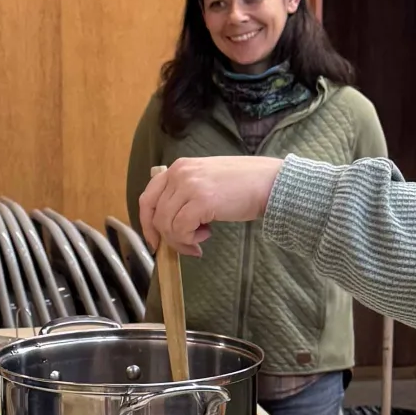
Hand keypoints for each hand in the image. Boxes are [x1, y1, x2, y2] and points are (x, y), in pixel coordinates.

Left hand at [138, 156, 283, 254]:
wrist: (269, 183)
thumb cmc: (244, 185)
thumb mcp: (206, 181)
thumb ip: (185, 194)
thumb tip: (169, 223)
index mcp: (179, 168)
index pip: (148, 197)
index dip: (147, 222)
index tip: (155, 241)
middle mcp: (179, 173)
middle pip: (155, 214)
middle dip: (166, 237)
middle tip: (185, 246)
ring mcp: (189, 186)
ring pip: (167, 224)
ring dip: (182, 239)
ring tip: (202, 238)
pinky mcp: (201, 201)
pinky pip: (181, 229)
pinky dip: (190, 239)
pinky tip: (207, 234)